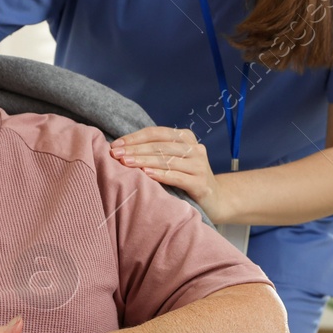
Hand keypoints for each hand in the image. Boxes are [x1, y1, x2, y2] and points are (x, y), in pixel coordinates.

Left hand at [109, 127, 224, 216]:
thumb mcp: (174, 160)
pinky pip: (177, 177)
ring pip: (167, 160)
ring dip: (143, 161)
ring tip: (126, 163)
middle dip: (135, 149)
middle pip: (160, 146)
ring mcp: (200, 166)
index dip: (135, 138)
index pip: (156, 133)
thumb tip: (122, 148)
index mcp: (186, 137)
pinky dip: (160, 175)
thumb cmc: (186, 178)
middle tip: (116, 154)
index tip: (116, 145)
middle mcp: (195, 149)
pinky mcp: (201, 184)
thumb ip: (156, 152)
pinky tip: (146, 174)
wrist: (215, 200)